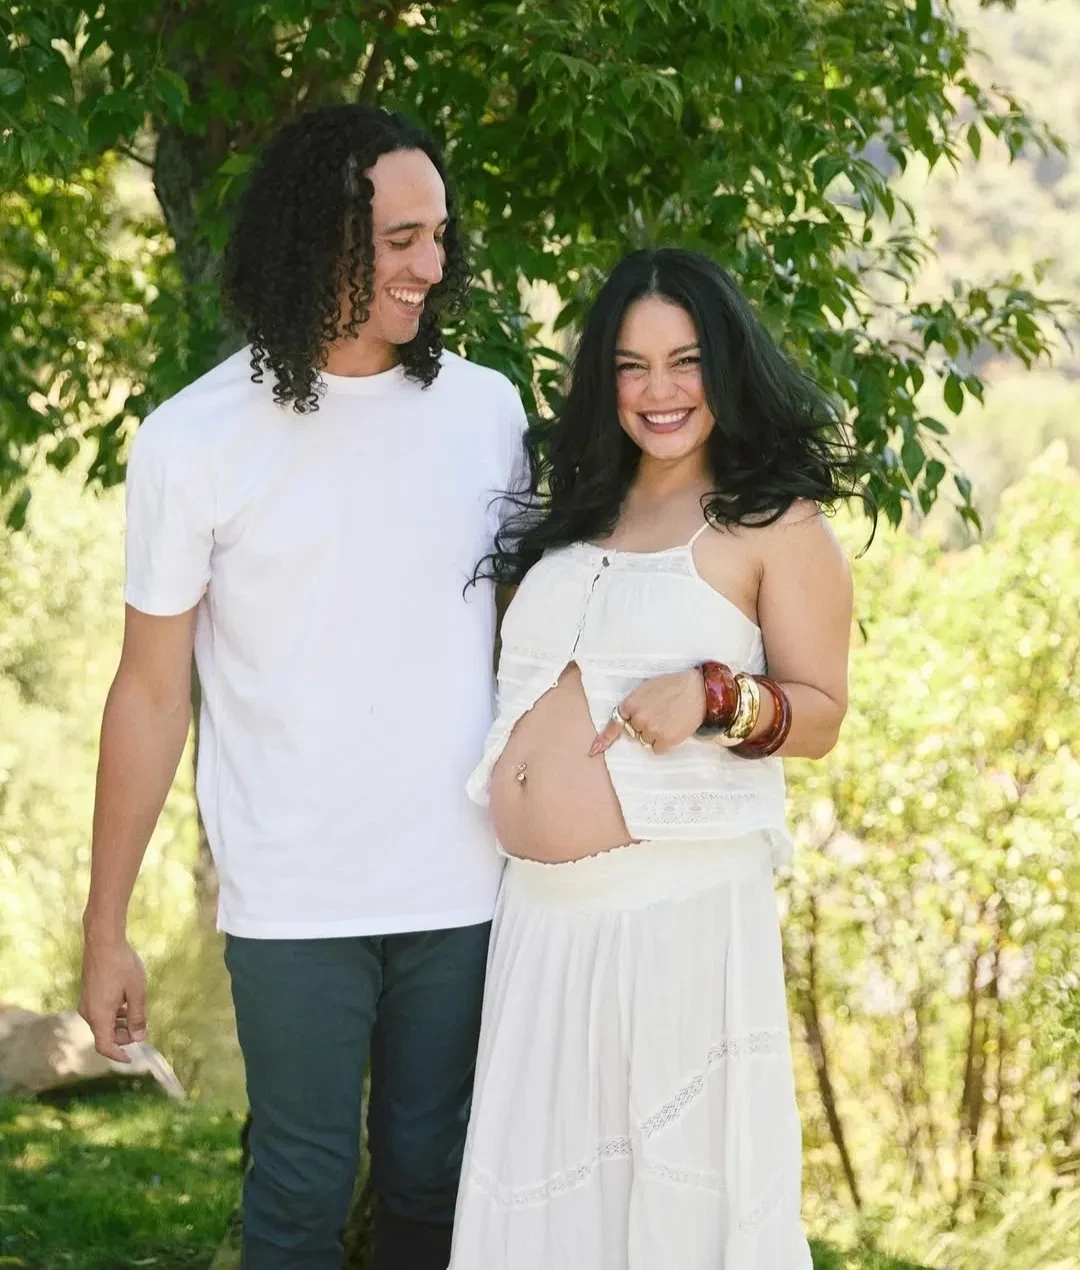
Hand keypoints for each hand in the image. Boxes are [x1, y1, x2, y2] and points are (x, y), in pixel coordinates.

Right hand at [78, 936, 147, 1062]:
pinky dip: (114, 1014)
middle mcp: (88, 1012)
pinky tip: (128, 1003)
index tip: (131, 1059)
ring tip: (137, 1014)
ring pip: (103, 1023)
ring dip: (120, 1024)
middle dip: (124, 1037)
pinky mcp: (88, 994)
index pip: (105, 1046)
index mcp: (99, 1016)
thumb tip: (139, 1037)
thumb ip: (138, 1017)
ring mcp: (86, 1002)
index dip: (118, 1055)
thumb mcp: (137, 992)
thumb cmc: (122, 966)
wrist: (103, 941)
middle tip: (143, 1028)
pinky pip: (100, 1012)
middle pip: (105, 1035)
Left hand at [590, 668, 705, 755]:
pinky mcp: (665, 740)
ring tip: (669, 719)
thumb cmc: (673, 686)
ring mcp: (651, 730)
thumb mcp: (647, 689)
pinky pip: (657, 749)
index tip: (594, 750)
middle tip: (660, 714)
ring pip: (646, 741)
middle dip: (644, 726)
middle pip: (635, 732)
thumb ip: (635, 704)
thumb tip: (628, 721)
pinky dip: (664, 743)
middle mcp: (638, 718)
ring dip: (655, 735)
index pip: (615, 723)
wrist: (698, 690)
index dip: (605, 738)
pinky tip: (673, 729)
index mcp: (631, 703)